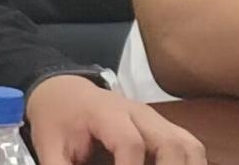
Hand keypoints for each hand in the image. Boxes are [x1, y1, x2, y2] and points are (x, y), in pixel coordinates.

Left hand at [26, 74, 205, 164]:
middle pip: (170, 144)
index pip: (130, 143)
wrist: (62, 90)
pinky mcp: (163, 128)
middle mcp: (137, 112)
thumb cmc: (56, 118)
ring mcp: (154, 119)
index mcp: (106, 112)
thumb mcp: (49, 145)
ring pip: (188, 146)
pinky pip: (189, 148)